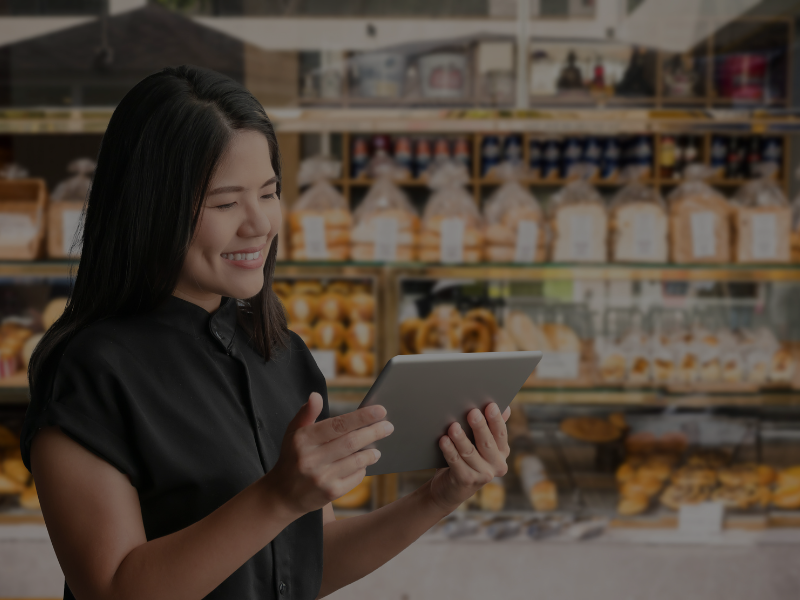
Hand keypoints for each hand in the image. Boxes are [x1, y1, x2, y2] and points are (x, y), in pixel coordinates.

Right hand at [264, 393, 392, 516]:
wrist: (282, 494)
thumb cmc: (292, 457)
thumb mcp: (293, 433)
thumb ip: (306, 413)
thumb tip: (316, 396)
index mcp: (303, 440)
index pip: (338, 424)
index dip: (362, 417)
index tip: (380, 410)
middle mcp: (311, 459)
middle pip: (351, 442)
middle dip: (374, 432)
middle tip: (389, 426)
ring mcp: (321, 478)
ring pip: (357, 460)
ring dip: (371, 453)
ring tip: (377, 447)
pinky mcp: (330, 493)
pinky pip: (355, 477)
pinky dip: (362, 468)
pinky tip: (363, 464)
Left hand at [428, 402, 510, 512]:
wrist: (450, 488)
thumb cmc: (466, 460)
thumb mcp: (480, 444)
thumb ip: (492, 427)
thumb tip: (506, 408)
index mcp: (502, 452)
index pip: (501, 433)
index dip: (496, 419)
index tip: (490, 405)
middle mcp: (496, 465)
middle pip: (487, 442)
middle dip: (479, 426)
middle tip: (472, 412)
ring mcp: (482, 475)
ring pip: (470, 453)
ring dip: (461, 439)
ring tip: (453, 426)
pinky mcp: (466, 481)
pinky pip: (456, 462)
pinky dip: (449, 450)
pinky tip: (443, 440)